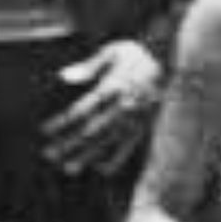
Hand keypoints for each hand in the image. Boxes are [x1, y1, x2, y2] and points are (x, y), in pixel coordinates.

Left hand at [41, 40, 163, 174]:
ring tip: (69, 168)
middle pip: (91, 130)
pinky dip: (116, 159)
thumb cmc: (139, 53)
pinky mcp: (145, 125)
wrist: (176, 60)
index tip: (45, 131)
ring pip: (108, 142)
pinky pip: (130, 146)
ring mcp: (136, 119)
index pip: (82, 109)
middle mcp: (123, 107)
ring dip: (87, 156)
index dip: (62, 121)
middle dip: (69, 143)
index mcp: (113, 87)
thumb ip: (89, 66)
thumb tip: (63, 77)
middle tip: (49, 155)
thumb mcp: (113, 51)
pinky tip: (101, 170)